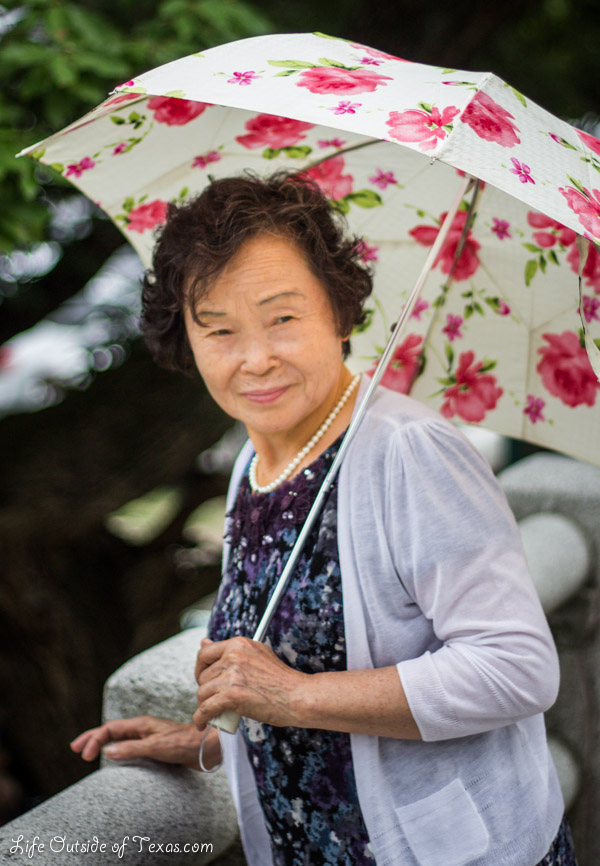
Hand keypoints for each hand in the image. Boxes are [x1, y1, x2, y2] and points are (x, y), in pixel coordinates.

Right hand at [70, 716, 221, 771]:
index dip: (93, 739)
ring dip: (103, 743)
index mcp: (141, 725)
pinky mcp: (156, 747)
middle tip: (74, 748)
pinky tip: (114, 757)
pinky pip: (130, 746)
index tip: (82, 755)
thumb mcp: (156, 747)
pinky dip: (116, 750)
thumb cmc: (185, 744)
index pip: (110, 729)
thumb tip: (107, 751)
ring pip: (120, 738)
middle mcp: (143, 729)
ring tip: (88, 751)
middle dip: (92, 738)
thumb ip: (132, 749)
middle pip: (112, 731)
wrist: (207, 746)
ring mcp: (149, 737)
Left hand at [193, 637, 308, 729]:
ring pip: (203, 693)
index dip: (201, 668)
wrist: (297, 696)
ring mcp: (231, 675)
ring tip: (214, 713)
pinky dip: (200, 719)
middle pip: (203, 676)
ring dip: (205, 705)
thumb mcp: (257, 655)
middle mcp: (233, 656)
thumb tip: (203, 642)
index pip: (205, 652)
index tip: (204, 678)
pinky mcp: (231, 695)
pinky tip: (202, 724)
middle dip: (206, 690)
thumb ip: (231, 651)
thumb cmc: (281, 680)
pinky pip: (205, 709)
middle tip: (215, 699)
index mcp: (238, 644)